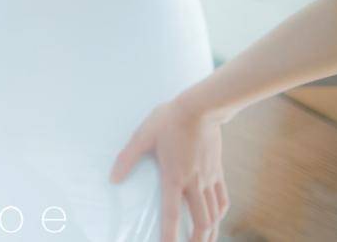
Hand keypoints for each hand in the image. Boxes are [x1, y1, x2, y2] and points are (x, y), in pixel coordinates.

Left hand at [111, 98, 229, 241]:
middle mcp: (195, 182)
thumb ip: (127, 158)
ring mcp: (209, 178)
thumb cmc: (168, 120)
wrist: (201, 108)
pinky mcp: (218, 172)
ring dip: (210, 233)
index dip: (170, 234)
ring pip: (214, 214)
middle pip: (201, 221)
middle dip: (196, 241)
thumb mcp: (142, 136)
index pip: (173, 213)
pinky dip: (220, 214)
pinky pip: (222, 199)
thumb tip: (114, 179)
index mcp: (174, 176)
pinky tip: (216, 220)